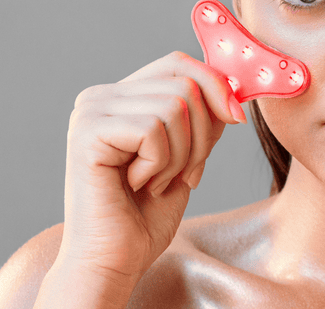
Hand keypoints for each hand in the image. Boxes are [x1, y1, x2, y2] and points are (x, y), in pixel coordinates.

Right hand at [54, 50, 245, 289]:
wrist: (115, 261)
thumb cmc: (146, 215)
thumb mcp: (186, 154)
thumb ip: (202, 116)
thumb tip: (233, 86)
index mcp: (120, 97)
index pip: (178, 64)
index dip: (215, 86)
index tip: (236, 119)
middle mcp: (99, 97)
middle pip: (183, 81)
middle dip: (203, 133)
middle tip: (185, 173)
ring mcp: (90, 111)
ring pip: (175, 105)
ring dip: (181, 155)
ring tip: (157, 182)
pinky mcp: (87, 132)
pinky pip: (154, 128)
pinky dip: (161, 164)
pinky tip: (138, 185)